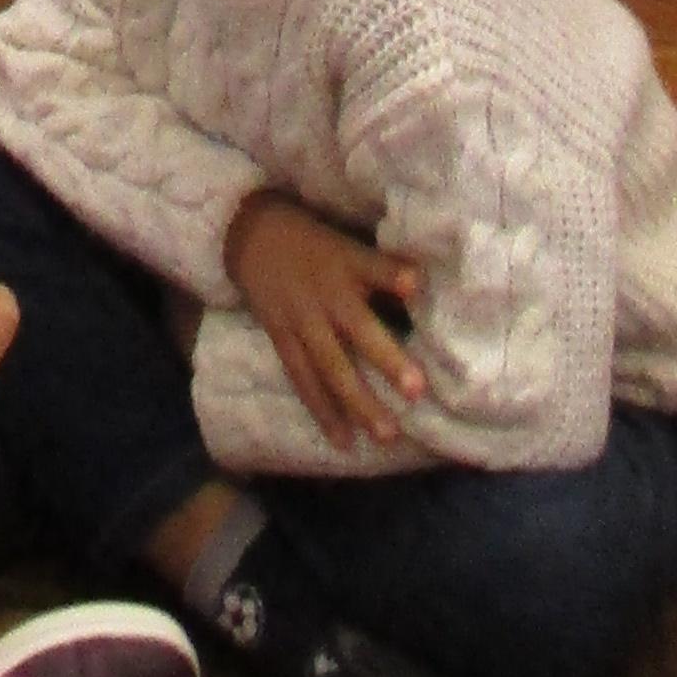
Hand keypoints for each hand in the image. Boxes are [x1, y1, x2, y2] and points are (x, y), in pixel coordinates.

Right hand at [225, 188, 426, 448]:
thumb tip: (425, 291)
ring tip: (387, 434)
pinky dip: (323, 411)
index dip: (392, 275)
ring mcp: (301, 320)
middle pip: (356, 328)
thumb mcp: (345, 242)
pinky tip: (344, 440)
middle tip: (416, 390)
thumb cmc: (314, 244)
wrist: (251, 236)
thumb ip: (379, 269)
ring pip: (330, 365)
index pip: (371, 265)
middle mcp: (324, 294)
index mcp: (344, 261)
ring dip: (358, 402)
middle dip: (385, 358)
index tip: (415, 284)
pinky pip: (303, 380)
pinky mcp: (281, 339)